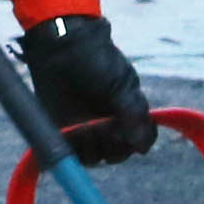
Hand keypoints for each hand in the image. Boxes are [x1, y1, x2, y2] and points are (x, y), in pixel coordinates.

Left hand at [21, 13, 158, 164]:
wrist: (62, 46)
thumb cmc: (98, 61)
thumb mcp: (122, 85)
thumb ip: (135, 114)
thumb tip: (142, 148)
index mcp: (127, 114)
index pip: (139, 141)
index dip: (134, 142)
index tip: (124, 131)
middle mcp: (107, 126)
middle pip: (117, 153)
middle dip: (112, 146)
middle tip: (101, 126)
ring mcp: (84, 130)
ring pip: (94, 157)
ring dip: (92, 148)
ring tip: (84, 127)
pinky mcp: (61, 131)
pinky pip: (70, 153)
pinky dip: (72, 149)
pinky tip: (71, 132)